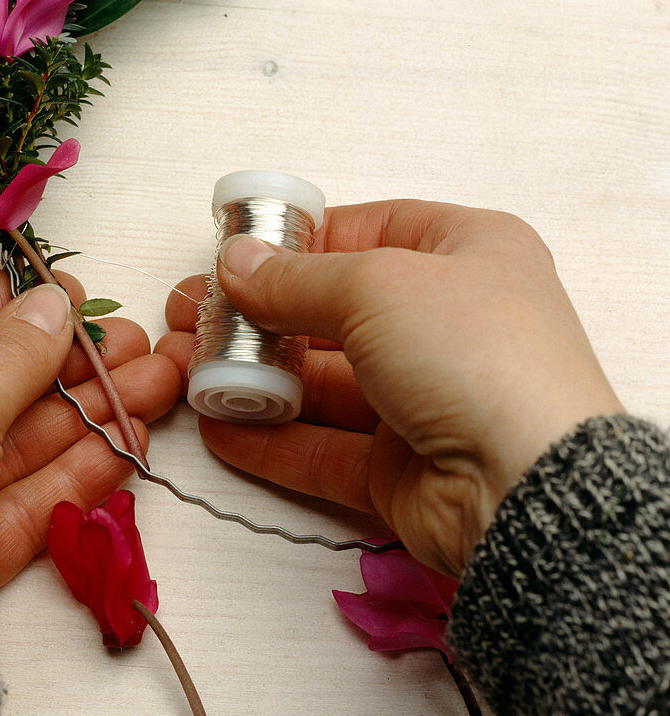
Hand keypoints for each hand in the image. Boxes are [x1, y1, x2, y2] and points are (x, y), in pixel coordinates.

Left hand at [0, 272, 180, 631]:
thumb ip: (12, 351)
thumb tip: (49, 307)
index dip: (7, 304)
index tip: (70, 298)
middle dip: (69, 364)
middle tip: (132, 347)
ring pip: (14, 438)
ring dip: (87, 412)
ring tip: (153, 388)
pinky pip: (21, 494)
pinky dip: (75, 469)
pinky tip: (126, 443)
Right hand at [156, 200, 621, 577]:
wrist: (526, 485)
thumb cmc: (470, 350)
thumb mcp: (377, 285)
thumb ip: (296, 278)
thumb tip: (236, 263)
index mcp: (467, 253)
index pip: (370, 231)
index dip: (300, 240)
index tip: (237, 253)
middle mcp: (449, 322)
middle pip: (336, 311)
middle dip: (259, 315)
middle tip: (191, 318)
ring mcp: (427, 398)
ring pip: (326, 383)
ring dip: (256, 378)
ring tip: (189, 373)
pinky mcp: (404, 466)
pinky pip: (327, 447)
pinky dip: (274, 439)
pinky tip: (219, 429)